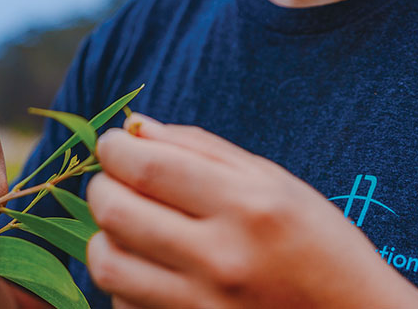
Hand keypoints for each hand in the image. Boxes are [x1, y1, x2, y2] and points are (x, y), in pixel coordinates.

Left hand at [85, 115, 417, 308]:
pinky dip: (124, 282)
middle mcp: (222, 259)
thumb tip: (135, 127)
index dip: (114, 148)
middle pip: (117, 212)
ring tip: (124, 225)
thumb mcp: (273, 182)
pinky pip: (123, 305)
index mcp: (247, 207)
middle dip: (101, 185)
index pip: (148, 167)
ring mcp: (203, 307)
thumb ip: (201, 149)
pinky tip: (148, 268)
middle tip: (114, 180)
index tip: (113, 144)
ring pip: (107, 265)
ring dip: (103, 235)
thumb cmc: (316, 243)